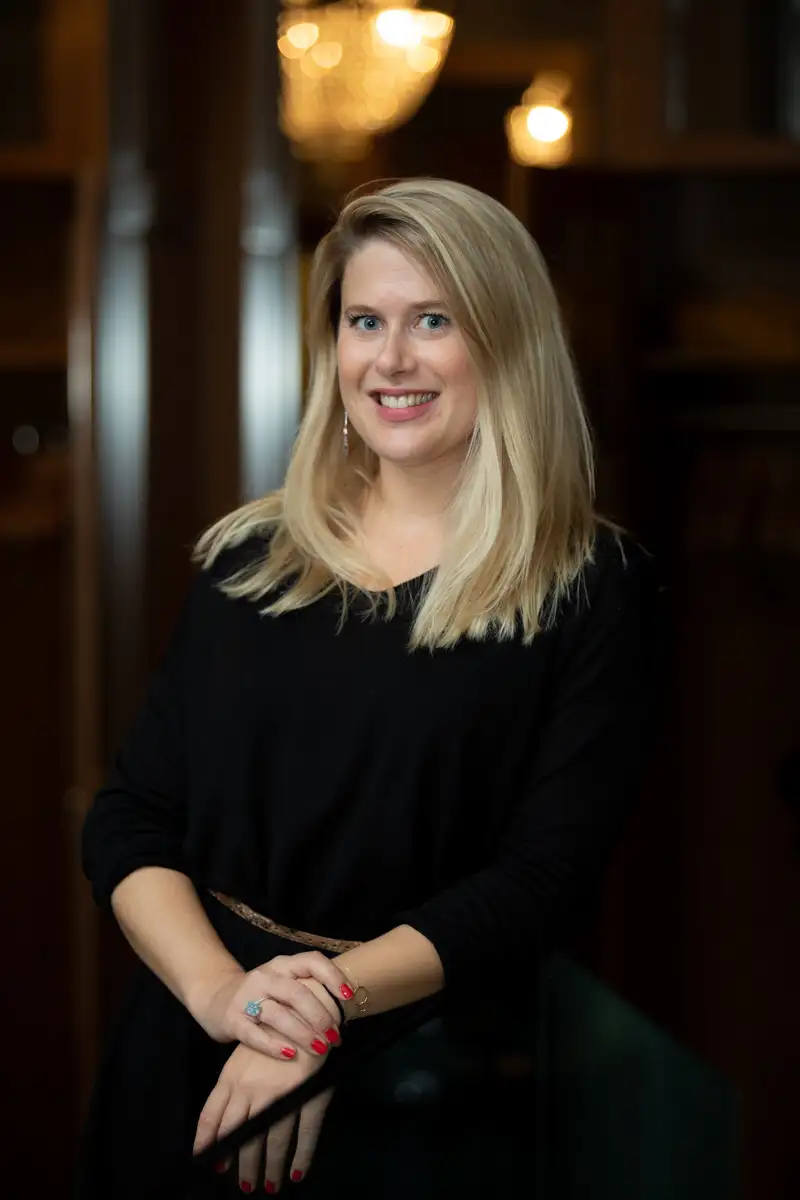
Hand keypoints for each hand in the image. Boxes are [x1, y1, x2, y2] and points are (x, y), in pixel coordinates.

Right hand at [187, 951, 348, 1060]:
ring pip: (278, 1014)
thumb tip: (344, 1011)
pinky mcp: (233, 1020)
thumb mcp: (282, 983)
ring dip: (303, 1033)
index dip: (333, 977)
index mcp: (283, 965)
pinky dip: (274, 1045)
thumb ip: (306, 990)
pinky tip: (290, 1055)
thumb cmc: (261, 994)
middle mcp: (265, 976)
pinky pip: (255, 1034)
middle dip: (320, 1016)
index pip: (312, 961)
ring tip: (320, 1049)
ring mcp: (247, 997)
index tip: (348, 997)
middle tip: (335, 1036)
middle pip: (297, 992)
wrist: (214, 997)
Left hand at [194, 1043, 334, 1190]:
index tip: (209, 1164)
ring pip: (270, 1140)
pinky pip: (304, 1134)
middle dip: (242, 1166)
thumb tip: (223, 1124)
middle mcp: (251, 1089)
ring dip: (269, 1168)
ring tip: (269, 1186)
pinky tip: (297, 1174)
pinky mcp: (307, 1093)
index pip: (211, 1117)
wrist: (305, 1006)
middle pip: (240, 1136)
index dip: (208, 1143)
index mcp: (230, 1077)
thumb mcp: (243, 1057)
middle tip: (245, 1187)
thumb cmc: (271, 1031)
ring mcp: (279, 1093)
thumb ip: (231, 1089)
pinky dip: (300, 1157)